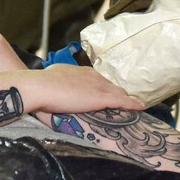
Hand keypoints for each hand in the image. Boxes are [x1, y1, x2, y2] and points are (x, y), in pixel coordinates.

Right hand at [24, 65, 142, 117]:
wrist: (40, 87)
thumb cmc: (40, 85)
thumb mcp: (52, 79)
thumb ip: (59, 84)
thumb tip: (55, 89)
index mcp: (79, 71)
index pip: (96, 79)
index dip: (101, 87)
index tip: (103, 93)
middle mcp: (91, 75)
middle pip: (109, 85)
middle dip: (115, 92)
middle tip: (120, 102)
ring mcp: (97, 86)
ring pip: (117, 92)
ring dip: (124, 99)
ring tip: (132, 106)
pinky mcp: (101, 98)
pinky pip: (121, 101)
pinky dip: (131, 104)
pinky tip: (140, 107)